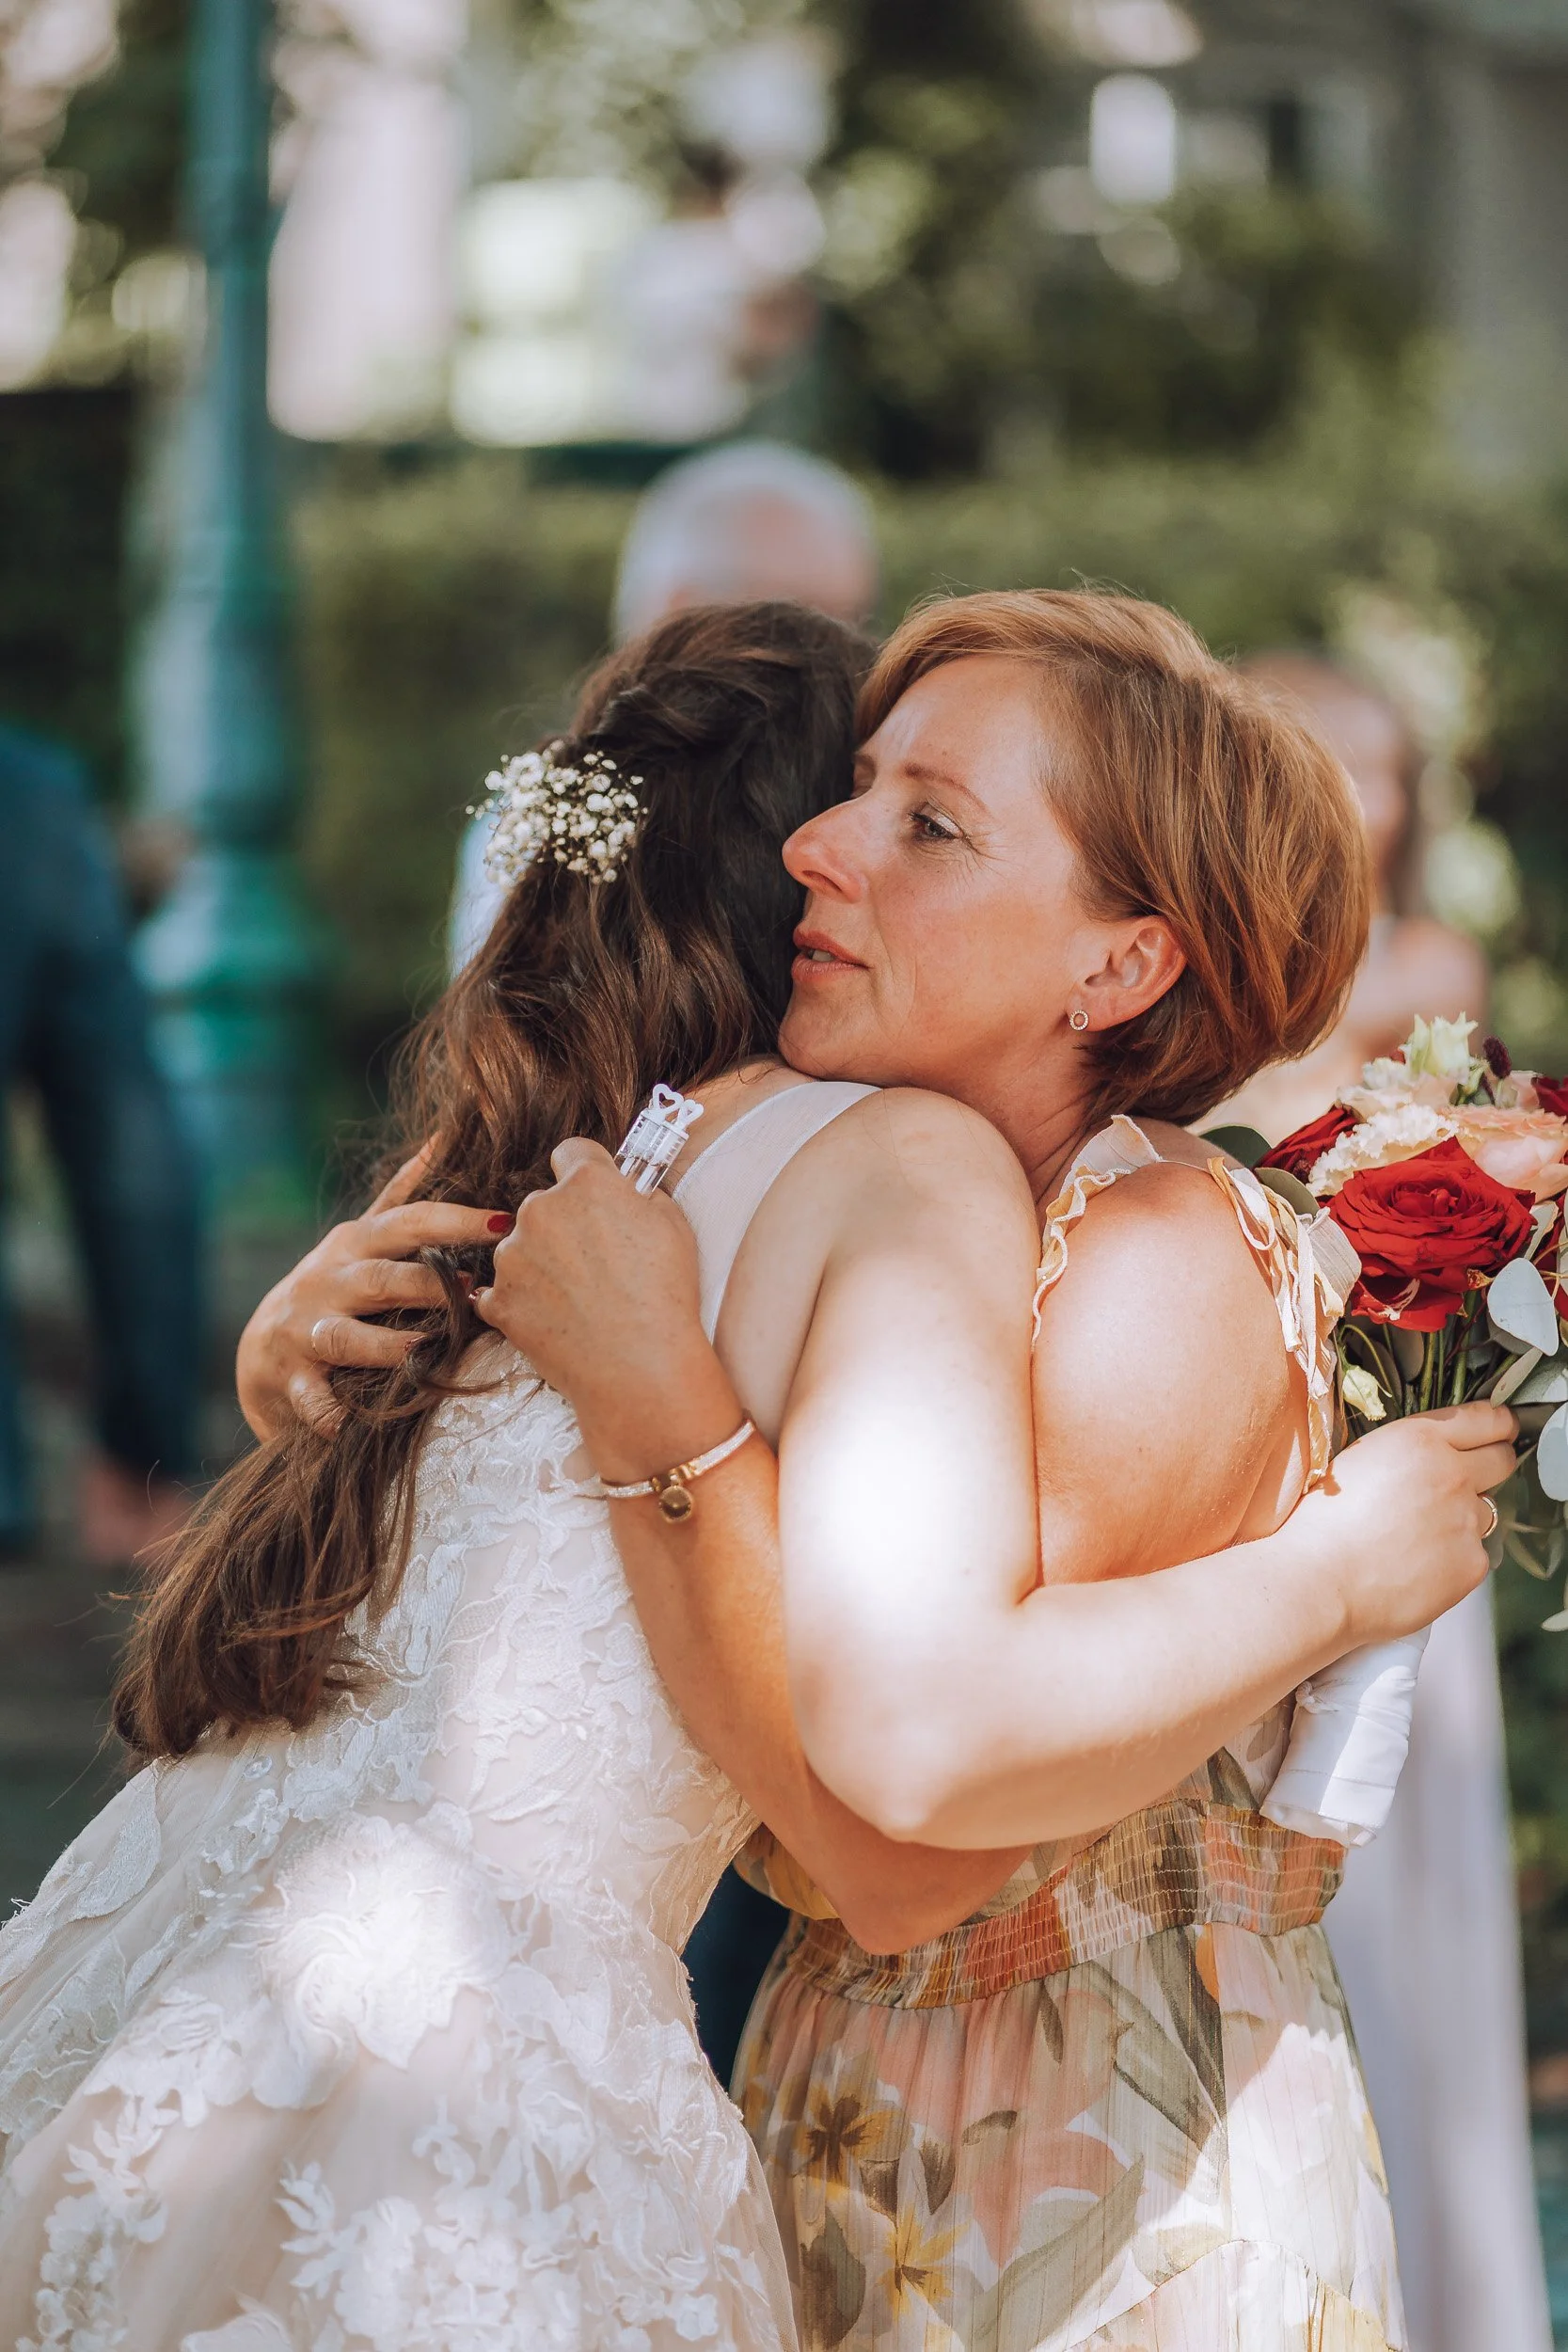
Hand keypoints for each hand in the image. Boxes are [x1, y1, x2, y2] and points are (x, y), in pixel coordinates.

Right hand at [235, 1147, 509, 1438]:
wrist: (259, 1354)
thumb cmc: (330, 1291)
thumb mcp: (360, 1238)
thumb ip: (401, 1193)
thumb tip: (442, 1138)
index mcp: (356, 1244)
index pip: (410, 1222)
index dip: (457, 1221)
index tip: (506, 1223)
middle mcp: (328, 1281)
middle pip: (381, 1277)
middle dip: (427, 1284)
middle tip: (476, 1292)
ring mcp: (305, 1331)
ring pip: (345, 1337)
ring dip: (384, 1346)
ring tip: (421, 1352)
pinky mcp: (290, 1381)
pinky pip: (314, 1401)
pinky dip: (332, 1415)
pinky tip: (355, 1426)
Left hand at [472, 1139, 735, 1480]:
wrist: (641, 1368)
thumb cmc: (667, 1296)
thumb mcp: (674, 1225)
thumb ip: (641, 1194)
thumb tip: (626, 1191)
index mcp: (586, 1183)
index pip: (572, 1153)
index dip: (587, 1174)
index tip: (596, 1196)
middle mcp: (540, 1209)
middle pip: (544, 1204)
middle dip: (564, 1225)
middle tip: (597, 1263)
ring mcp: (512, 1256)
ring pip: (521, 1248)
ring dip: (541, 1264)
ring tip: (579, 1300)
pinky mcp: (498, 1300)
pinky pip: (502, 1292)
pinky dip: (522, 1303)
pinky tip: (555, 1320)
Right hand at [1296, 1401, 1517, 1644]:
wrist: (1321, 1580)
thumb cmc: (1324, 1523)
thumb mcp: (1362, 1459)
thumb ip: (1410, 1451)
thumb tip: (1436, 1455)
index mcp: (1420, 1440)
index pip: (1485, 1420)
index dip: (1498, 1424)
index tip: (1502, 1429)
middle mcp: (1452, 1474)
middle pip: (1502, 1460)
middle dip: (1492, 1464)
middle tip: (1469, 1478)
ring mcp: (1467, 1521)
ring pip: (1485, 1511)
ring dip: (1463, 1516)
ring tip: (1419, 1534)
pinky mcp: (1472, 1564)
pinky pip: (1474, 1553)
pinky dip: (1453, 1558)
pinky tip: (1416, 1565)